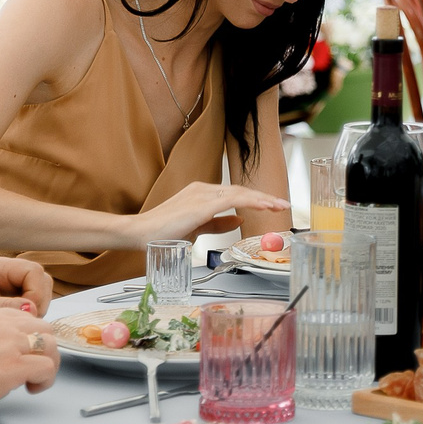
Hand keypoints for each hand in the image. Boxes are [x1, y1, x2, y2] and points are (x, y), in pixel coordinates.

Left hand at [0, 256, 52, 339]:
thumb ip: (6, 307)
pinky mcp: (4, 305)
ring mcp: (6, 290)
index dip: (37, 292)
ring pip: (36, 296)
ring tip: (18, 327)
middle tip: (27, 322)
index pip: (34, 271)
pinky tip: (12, 330)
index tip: (29, 313)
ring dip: (33, 312)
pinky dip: (25, 319)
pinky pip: (26, 309)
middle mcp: (5, 276)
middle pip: (40, 282)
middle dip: (39, 302)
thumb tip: (33, 309)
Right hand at [0, 306, 62, 419]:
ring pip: (51, 344)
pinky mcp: (16, 364)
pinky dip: (45, 380)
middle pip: (43, 327)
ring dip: (47, 363)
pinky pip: (48, 367)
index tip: (21, 353)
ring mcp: (11, 343)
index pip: (23, 318)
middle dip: (43, 348)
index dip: (27, 337)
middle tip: (33, 366)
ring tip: (35, 380)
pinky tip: (31, 388)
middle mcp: (2, 324)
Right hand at [121, 181, 289, 247]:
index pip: (235, 194)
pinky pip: (232, 199)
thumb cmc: (163, 233)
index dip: (256, 199)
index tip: (273, 205)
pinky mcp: (201, 204)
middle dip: (264, 198)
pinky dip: (251, 201)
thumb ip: (219, 223)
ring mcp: (202, 194)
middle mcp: (203, 189)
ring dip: (262, 199)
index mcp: (202, 193)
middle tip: (283, 205)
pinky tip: (263, 206)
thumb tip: (240, 218)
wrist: (140, 234)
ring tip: (279, 205)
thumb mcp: (197, 227)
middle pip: (241, 191)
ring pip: (240, 193)